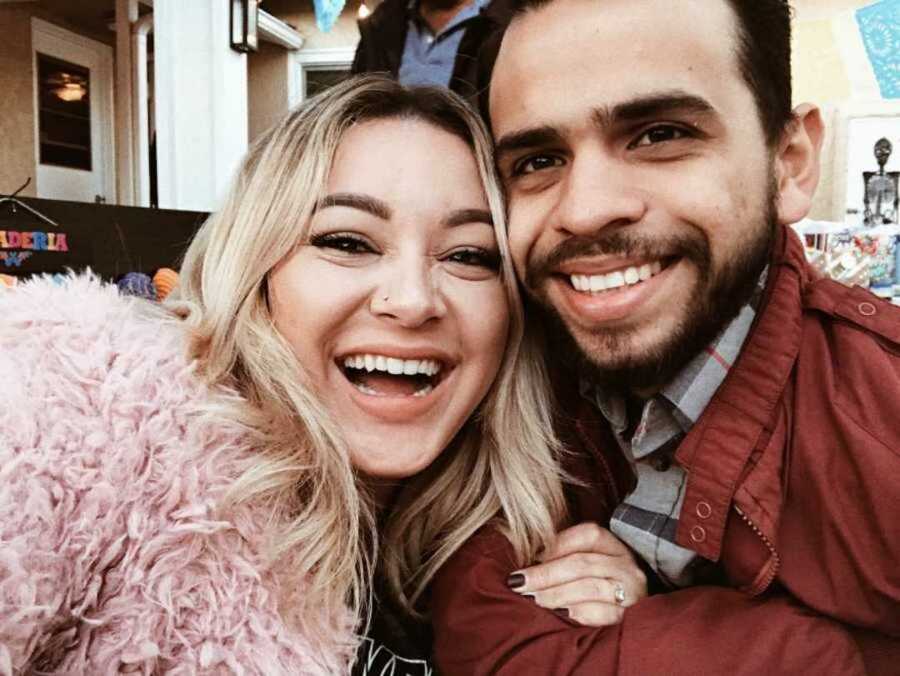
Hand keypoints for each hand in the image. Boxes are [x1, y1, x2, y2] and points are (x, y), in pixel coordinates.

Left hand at [507, 522, 646, 626]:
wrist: (638, 620)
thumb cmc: (600, 586)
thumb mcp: (588, 565)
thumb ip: (561, 558)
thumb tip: (520, 557)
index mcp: (614, 546)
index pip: (588, 535)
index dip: (557, 544)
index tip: (530, 556)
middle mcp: (626, 565)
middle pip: (582, 564)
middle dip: (546, 574)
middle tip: (519, 583)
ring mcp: (631, 591)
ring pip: (590, 588)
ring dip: (557, 594)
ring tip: (534, 598)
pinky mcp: (630, 617)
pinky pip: (604, 613)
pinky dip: (580, 613)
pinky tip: (562, 614)